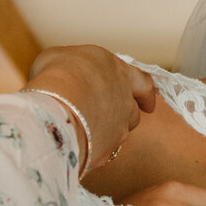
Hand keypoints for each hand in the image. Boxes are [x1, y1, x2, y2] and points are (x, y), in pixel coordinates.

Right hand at [27, 46, 155, 162]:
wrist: (56, 105)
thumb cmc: (58, 73)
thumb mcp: (61, 55)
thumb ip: (71, 65)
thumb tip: (63, 72)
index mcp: (120, 72)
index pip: (143, 84)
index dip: (145, 95)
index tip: (149, 104)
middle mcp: (126, 101)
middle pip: (132, 112)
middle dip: (122, 115)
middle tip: (106, 117)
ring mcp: (119, 127)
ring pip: (119, 132)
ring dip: (107, 131)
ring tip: (85, 130)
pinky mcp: (107, 149)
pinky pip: (101, 150)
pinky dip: (91, 147)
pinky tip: (74, 143)